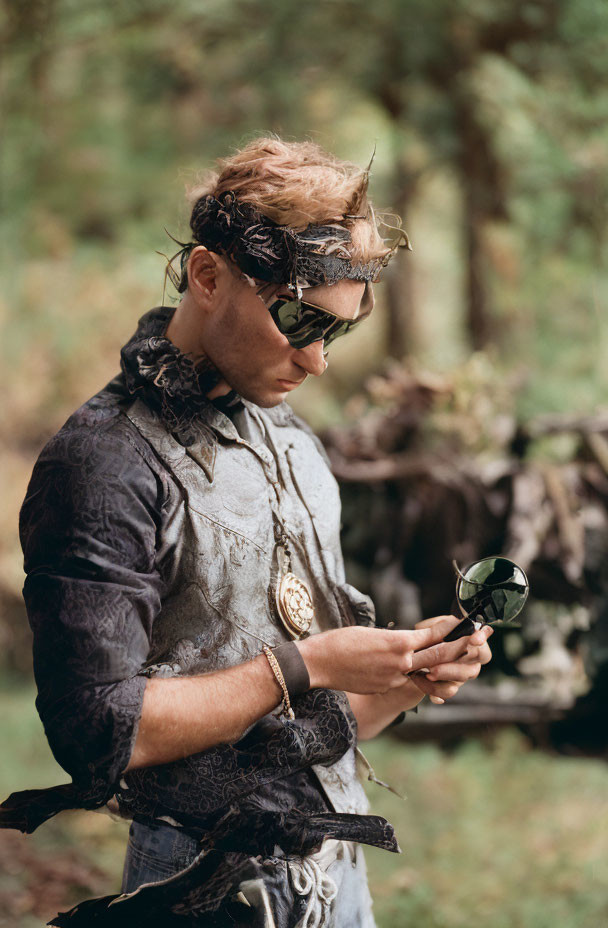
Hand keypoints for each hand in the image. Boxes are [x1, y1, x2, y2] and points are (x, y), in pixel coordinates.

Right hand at [297, 617, 489, 695]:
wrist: (319, 664)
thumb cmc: (341, 641)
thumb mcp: (371, 632)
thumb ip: (395, 640)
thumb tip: (409, 644)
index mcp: (399, 643)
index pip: (433, 637)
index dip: (451, 631)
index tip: (465, 625)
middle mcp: (401, 663)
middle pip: (436, 657)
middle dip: (455, 650)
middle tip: (472, 642)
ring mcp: (393, 679)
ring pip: (419, 671)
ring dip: (432, 666)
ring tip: (443, 660)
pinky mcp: (384, 690)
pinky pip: (400, 680)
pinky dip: (402, 675)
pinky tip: (393, 669)